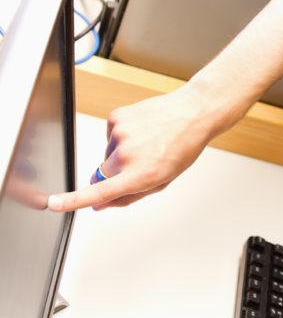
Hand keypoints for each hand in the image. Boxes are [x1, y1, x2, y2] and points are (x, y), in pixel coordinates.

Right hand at [47, 84, 221, 211]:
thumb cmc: (182, 148)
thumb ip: (130, 195)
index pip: (101, 192)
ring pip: (107, 155)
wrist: (193, 112)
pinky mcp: (115, 118)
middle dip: (115, 175)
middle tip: (140, 164)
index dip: (74, 200)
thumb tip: (100, 205)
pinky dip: (122, 137)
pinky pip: (110, 136)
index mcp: (141, 175)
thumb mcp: (163, 180)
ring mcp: (119, 135)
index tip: (54, 204)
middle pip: (102, 175)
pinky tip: (144, 131)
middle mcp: (126, 155)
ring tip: (149, 143)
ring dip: (122, 154)